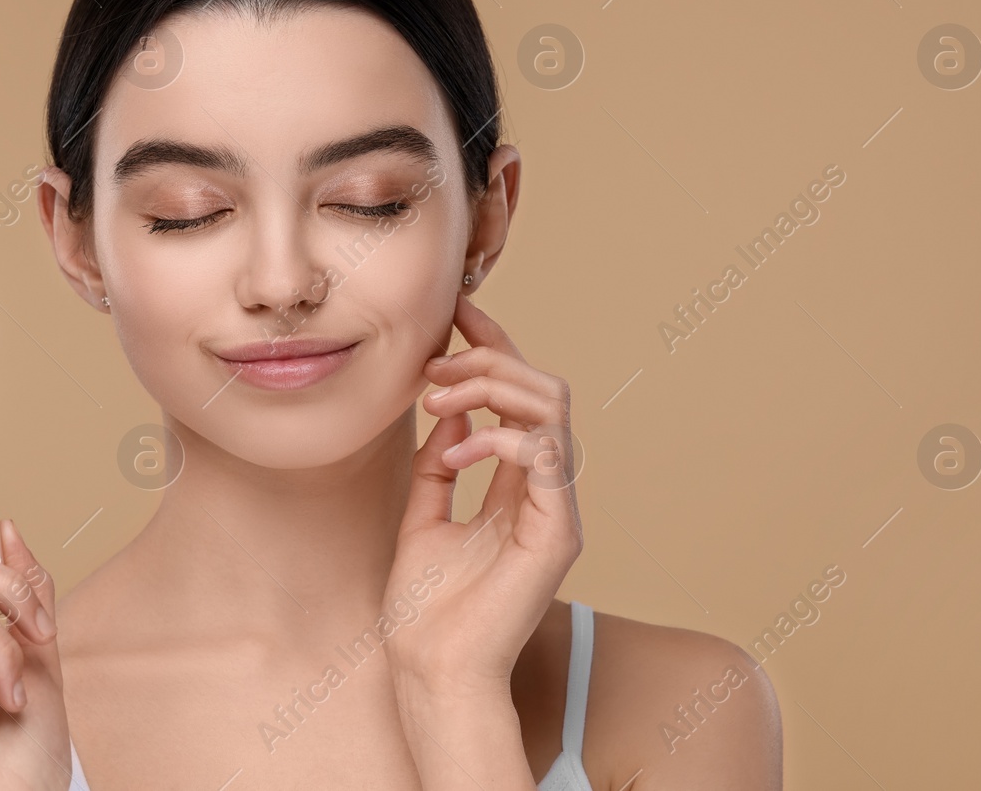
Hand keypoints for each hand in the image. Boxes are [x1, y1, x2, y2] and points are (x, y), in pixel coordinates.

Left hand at [384, 293, 582, 696]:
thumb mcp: (422, 514)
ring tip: (439, 400)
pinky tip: (457, 447)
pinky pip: (545, 454)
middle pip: (543, 388)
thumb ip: (438, 463)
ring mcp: (557, 510)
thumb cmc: (426, 607)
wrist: (431, 668)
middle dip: (488, 359)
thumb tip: (450, 410)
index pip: (519, 397)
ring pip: (552, 408)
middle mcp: (545, 491)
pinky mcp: (558, 532)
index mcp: (518, 485)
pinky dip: (499, 436)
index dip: (494, 346)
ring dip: (492, 386)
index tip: (455, 313)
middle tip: (432, 368)